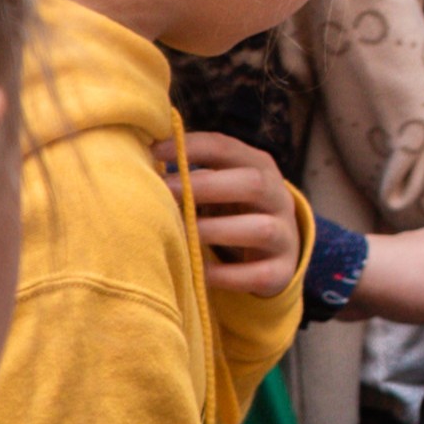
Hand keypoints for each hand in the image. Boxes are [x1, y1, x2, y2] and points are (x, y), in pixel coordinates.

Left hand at [159, 132, 300, 299]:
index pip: (228, 148)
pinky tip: (197, 274)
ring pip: (261, 229)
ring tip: (181, 236)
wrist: (274, 252)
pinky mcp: (282, 271)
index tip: (152, 152)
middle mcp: (279, 197)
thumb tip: (138, 162)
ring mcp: (285, 235)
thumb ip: (191, 174)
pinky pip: (257, 274)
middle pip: (253, 183)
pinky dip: (226, 275)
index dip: (190, 147)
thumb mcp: (220, 186)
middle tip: (164, 192)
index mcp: (259, 167)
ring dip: (216, 231)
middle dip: (206, 186)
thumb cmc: (230, 212)